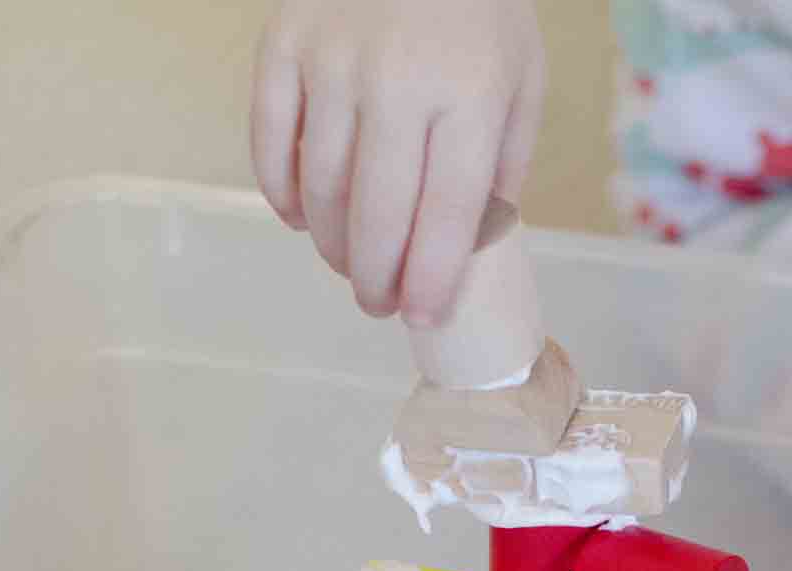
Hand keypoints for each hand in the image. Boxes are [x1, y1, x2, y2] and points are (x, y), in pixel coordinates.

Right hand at [251, 0, 545, 324]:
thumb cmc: (479, 6)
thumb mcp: (521, 77)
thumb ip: (504, 162)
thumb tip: (473, 246)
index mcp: (471, 95)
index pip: (448, 216)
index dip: (433, 281)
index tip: (424, 318)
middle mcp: (398, 82)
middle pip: (379, 216)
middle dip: (377, 280)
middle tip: (378, 305)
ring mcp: (332, 61)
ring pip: (322, 188)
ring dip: (333, 245)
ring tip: (351, 266)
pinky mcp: (283, 43)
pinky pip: (270, 141)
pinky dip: (282, 193)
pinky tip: (303, 218)